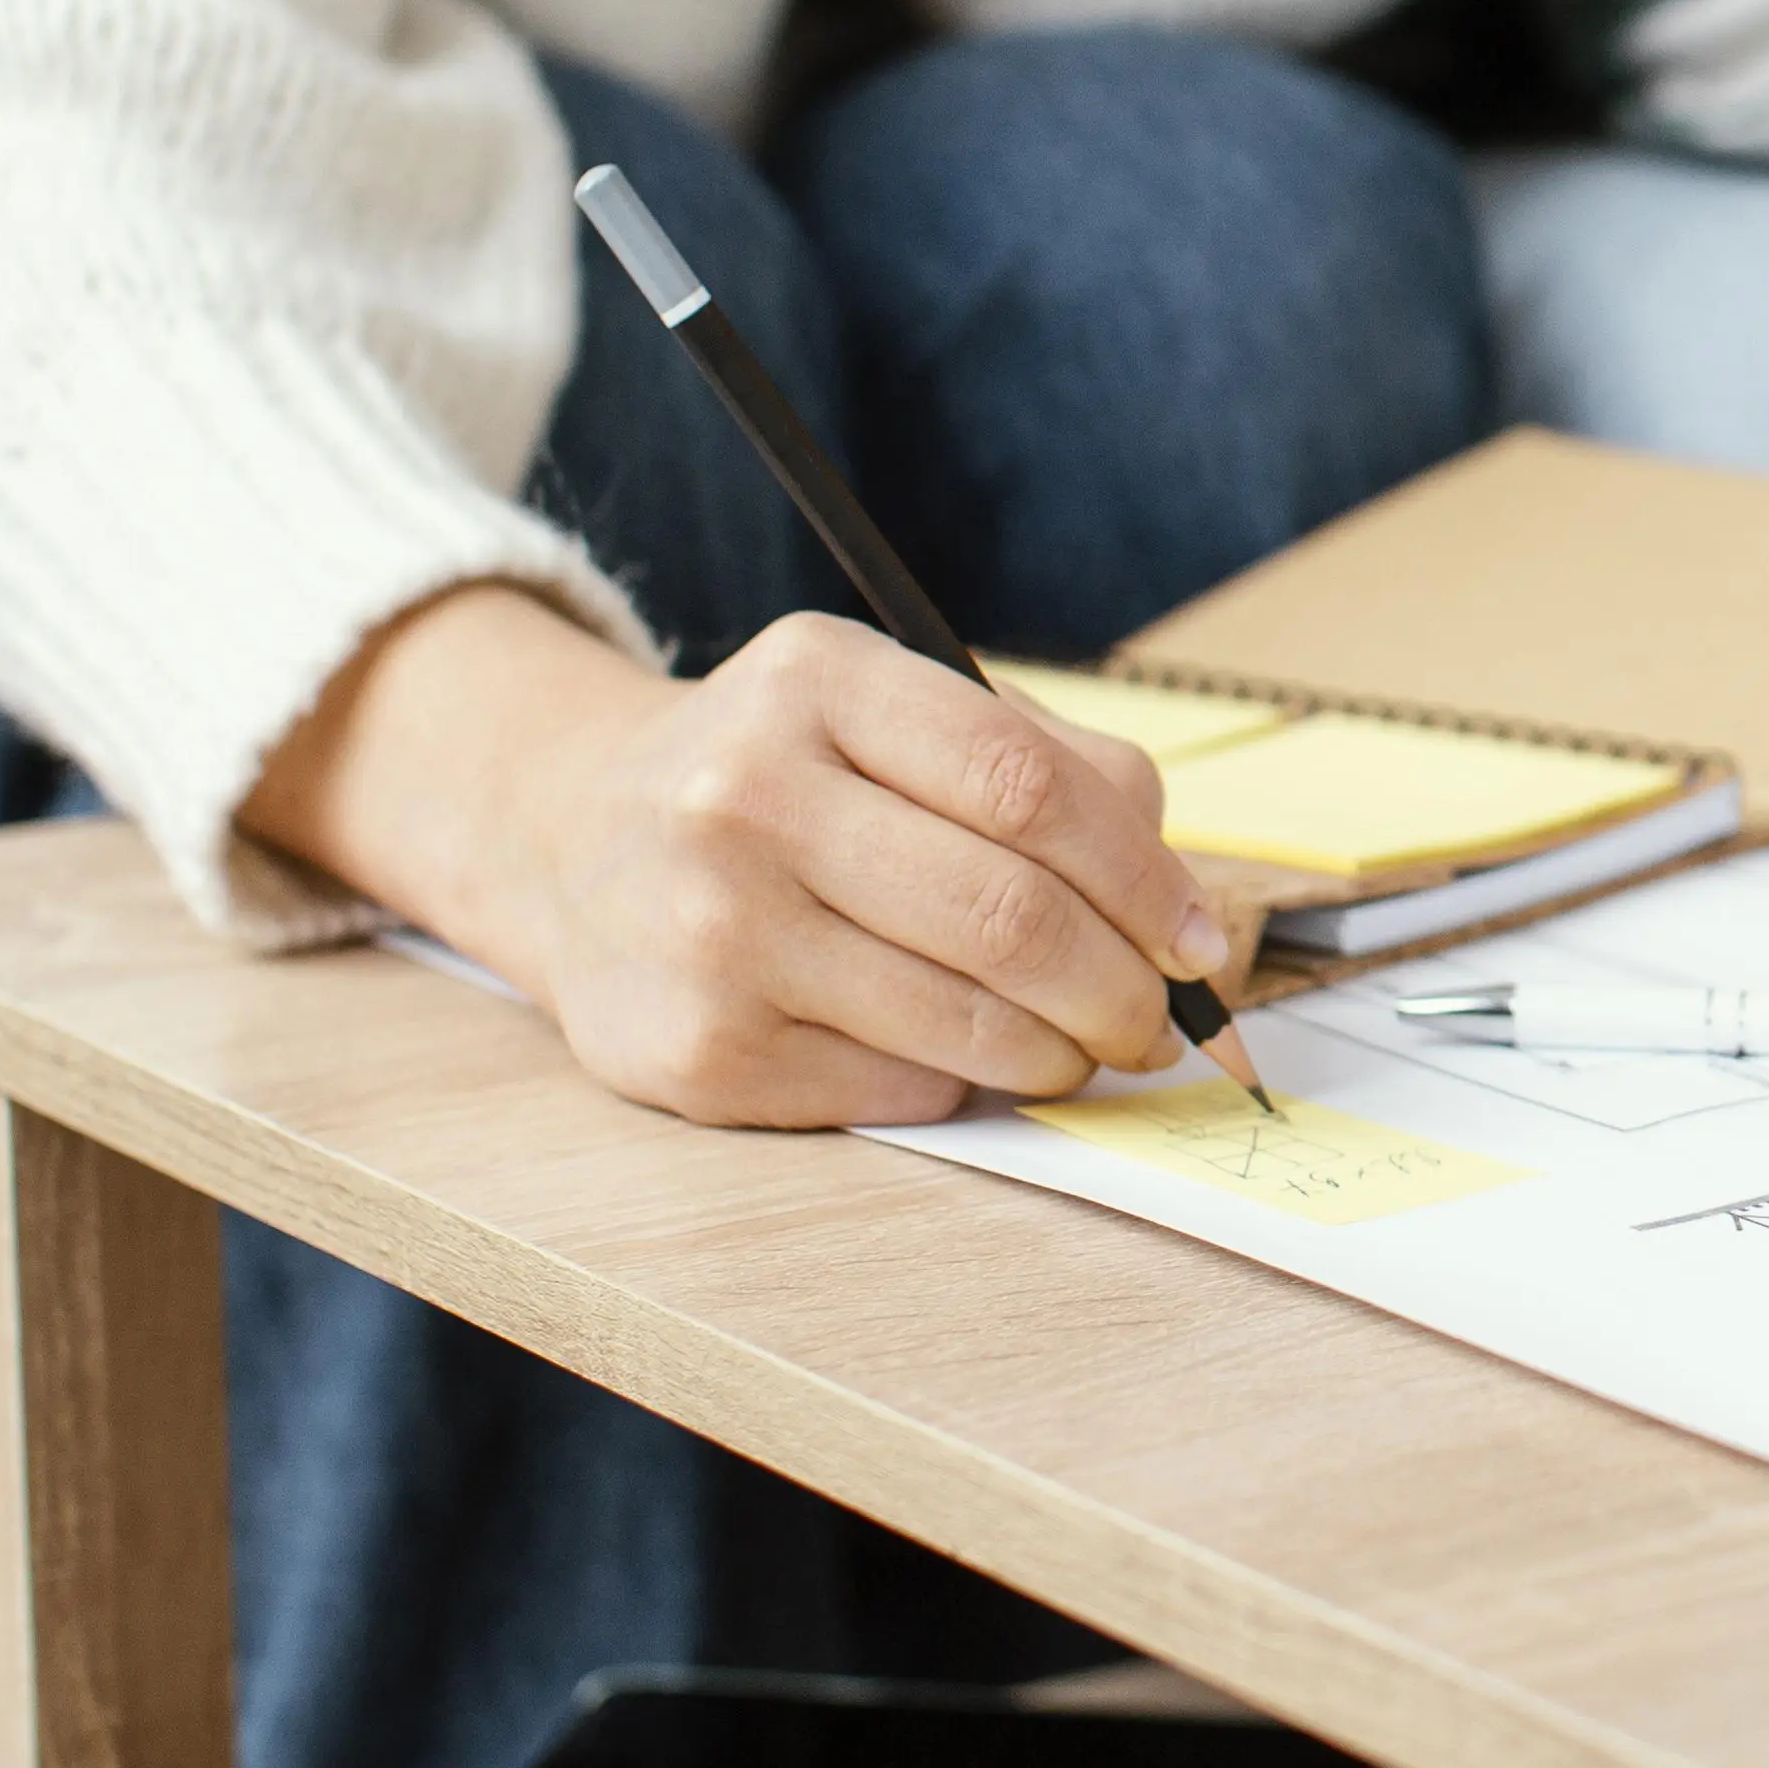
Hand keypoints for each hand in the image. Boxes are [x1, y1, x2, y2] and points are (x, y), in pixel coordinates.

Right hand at [476, 606, 1225, 1126]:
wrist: (568, 840)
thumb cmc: (786, 776)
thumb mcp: (894, 711)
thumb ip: (1055, 773)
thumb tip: (1192, 915)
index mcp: (818, 681)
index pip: (1031, 786)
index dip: (1144, 878)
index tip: (1200, 941)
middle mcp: (746, 796)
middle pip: (1009, 915)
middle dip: (1124, 989)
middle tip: (1161, 1022)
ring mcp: (712, 928)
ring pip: (964, 1020)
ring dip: (1063, 1052)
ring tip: (1086, 1047)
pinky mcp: (695, 1048)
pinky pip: (895, 1086)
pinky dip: (965, 1081)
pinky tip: (965, 1056)